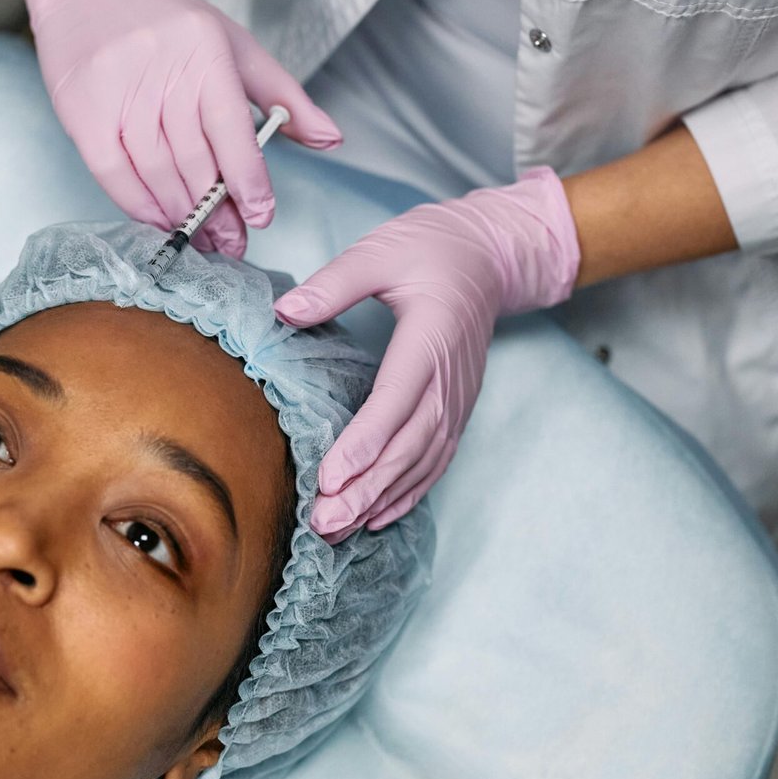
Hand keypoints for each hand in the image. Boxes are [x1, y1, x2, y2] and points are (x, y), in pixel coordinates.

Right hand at [10, 0, 341, 257]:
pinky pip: (113, 173)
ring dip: (180, 214)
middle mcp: (161, 71)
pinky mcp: (83, 112)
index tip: (260, 215)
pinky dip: (137, 204)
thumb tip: (330, 139)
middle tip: (231, 242)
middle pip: (194, 160)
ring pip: (156, 172)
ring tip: (199, 237)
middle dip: (215, 212)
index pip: (231, 130)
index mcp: (205, 52)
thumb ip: (284, 95)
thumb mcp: (236, 46)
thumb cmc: (170, 23)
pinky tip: (158, 219)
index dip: (247, 180)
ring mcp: (119, 93)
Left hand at [273, 168, 581, 539]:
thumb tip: (286, 311)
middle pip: (408, 446)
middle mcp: (449, 379)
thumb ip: (335, 282)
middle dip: (365, 489)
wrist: (491, 255)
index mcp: (430, 339)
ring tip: (339, 530)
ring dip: (381, 500)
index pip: (395, 402)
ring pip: (421, 462)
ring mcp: (457, 399)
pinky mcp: (456, 409)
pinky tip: (377, 518)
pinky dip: (408, 493)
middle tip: (324, 522)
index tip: (329, 478)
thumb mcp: (381, 251)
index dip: (363, 444)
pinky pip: (435, 460)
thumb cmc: (431, 248)